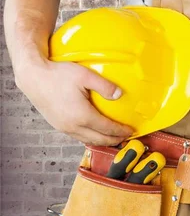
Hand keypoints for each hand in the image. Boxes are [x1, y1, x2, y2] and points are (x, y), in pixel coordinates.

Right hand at [16, 59, 133, 145]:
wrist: (33, 77)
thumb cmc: (58, 74)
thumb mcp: (85, 75)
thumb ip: (105, 86)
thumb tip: (120, 95)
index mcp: (82, 116)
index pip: (107, 129)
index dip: (121, 131)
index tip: (131, 130)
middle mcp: (72, 126)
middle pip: (99, 139)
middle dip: (114, 140)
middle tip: (126, 137)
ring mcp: (63, 128)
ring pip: (87, 140)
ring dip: (102, 141)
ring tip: (114, 137)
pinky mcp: (58, 125)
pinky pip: (78, 137)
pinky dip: (90, 137)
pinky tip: (95, 132)